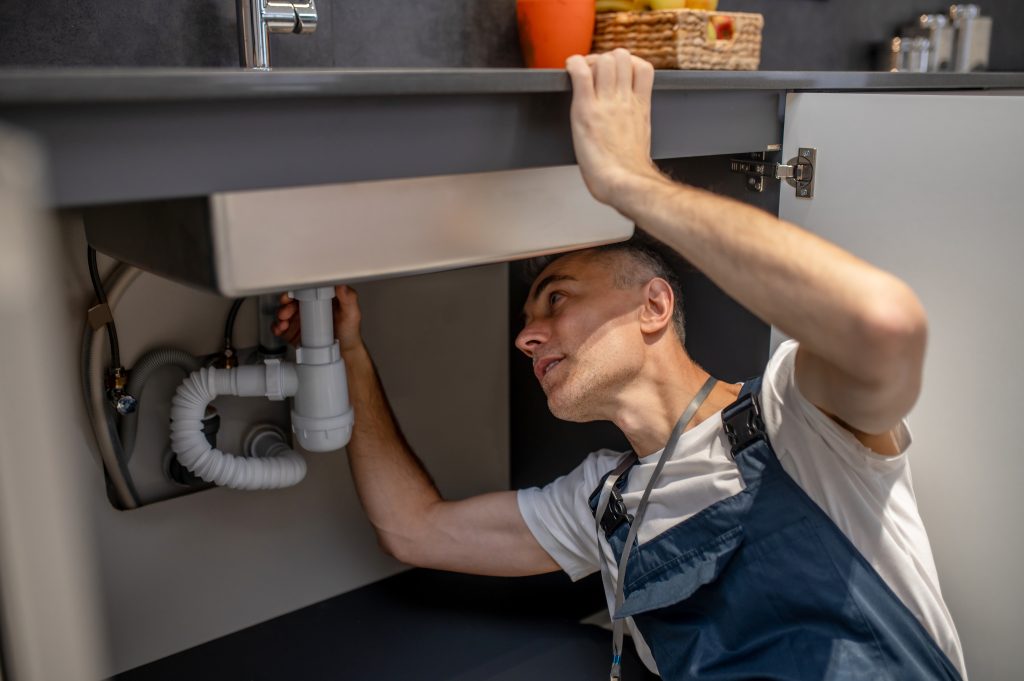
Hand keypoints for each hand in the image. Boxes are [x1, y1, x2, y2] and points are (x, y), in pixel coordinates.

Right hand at [272, 285, 364, 353]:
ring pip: (283, 313)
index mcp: (320, 298)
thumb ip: (349, 298)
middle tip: (287, 311)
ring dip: (280, 316)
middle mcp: (308, 307)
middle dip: (285, 305)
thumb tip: (341, 284)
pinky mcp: (294, 332)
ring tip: (284, 322)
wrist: (344, 353)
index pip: (304, 289)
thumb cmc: (349, 331)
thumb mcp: (352, 313)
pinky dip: (277, 327)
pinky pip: (280, 327)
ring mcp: (300, 319)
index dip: (296, 290)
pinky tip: (280, 329)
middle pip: (290, 300)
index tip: (292, 294)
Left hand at [565, 49, 661, 205]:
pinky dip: (573, 64)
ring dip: (591, 61)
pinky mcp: (586, 110)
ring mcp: (606, 103)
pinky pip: (580, 73)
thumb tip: (628, 125)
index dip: (629, 63)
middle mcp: (624, 100)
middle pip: (622, 57)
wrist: (623, 182)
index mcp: (640, 107)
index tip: (617, 72)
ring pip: (604, 60)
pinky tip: (570, 69)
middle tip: (594, 73)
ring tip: (582, 74)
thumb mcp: (641, 139)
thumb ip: (635, 123)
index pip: (643, 67)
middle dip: (606, 58)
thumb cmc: (629, 171)